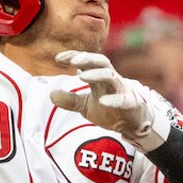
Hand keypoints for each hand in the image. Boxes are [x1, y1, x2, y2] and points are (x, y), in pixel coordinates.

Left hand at [49, 51, 173, 150]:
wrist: (130, 125)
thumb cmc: (109, 110)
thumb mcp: (85, 106)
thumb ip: (69, 100)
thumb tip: (51, 94)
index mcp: (100, 78)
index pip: (87, 62)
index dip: (74, 57)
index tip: (58, 58)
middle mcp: (111, 79)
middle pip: (101, 62)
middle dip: (88, 58)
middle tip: (73, 60)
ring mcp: (121, 90)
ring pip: (111, 76)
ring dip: (97, 74)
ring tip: (81, 76)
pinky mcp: (130, 104)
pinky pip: (123, 100)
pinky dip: (114, 100)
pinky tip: (103, 101)